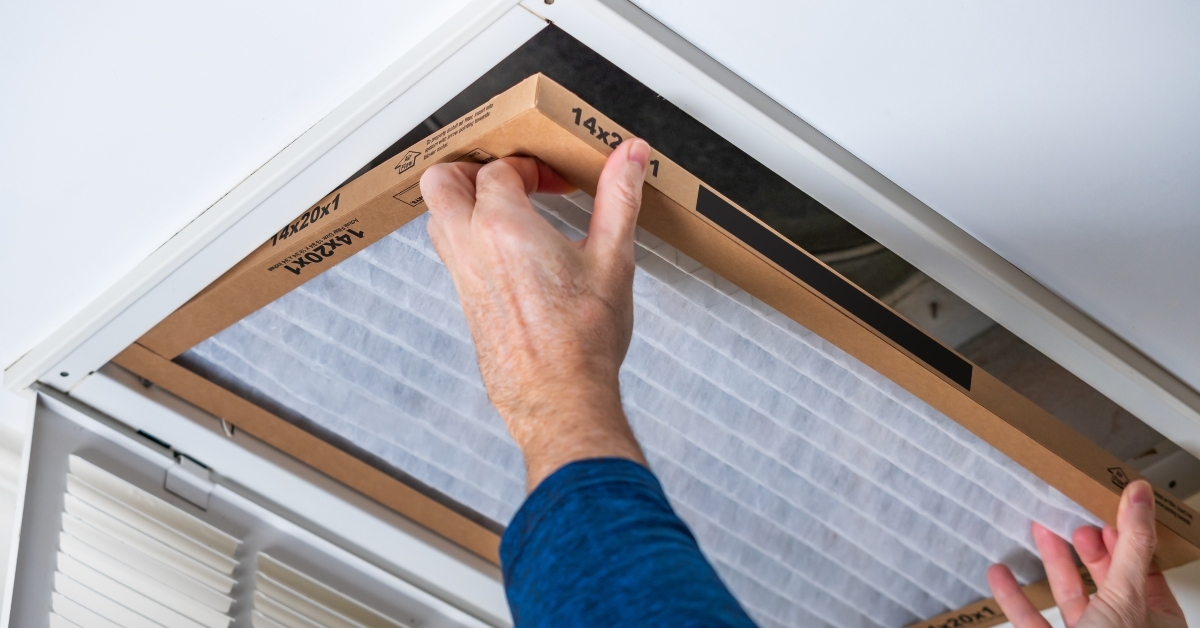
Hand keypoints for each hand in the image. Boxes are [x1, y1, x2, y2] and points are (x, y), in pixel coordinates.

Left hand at [420, 139, 651, 490]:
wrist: (561, 399)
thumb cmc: (583, 340)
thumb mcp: (612, 258)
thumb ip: (619, 198)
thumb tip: (631, 155)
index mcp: (503, 227)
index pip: (499, 169)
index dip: (530, 167)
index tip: (556, 182)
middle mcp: (471, 248)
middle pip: (442, 182)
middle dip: (471, 169)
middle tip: (510, 178)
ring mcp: (462, 278)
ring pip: (438, 218)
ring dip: (465, 203)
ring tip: (508, 210)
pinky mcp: (466, 303)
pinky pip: (451, 254)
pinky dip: (469, 237)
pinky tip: (509, 252)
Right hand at [988, 480, 1186, 627]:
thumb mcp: (1127, 597)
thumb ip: (1130, 546)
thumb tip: (1140, 497)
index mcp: (1155, 623)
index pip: (1144, 570)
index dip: (1126, 538)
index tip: (1107, 510)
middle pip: (1106, 580)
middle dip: (1086, 547)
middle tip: (1073, 519)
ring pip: (1069, 598)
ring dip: (1051, 564)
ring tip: (1037, 531)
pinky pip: (1033, 621)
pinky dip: (1015, 597)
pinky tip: (1001, 575)